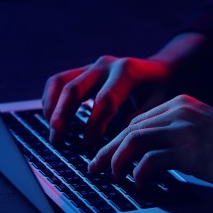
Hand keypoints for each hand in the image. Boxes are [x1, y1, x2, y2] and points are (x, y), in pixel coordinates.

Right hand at [42, 56, 170, 146]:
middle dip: (63, 116)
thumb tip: (115, 144)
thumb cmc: (162, 91)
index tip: (89, 147)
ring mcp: (94, 66)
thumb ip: (138, 122)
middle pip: (75, 89)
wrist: (161, 70)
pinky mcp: (86, 70)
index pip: (104, 101)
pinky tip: (51, 118)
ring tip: (53, 131)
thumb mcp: (159, 106)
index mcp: (127, 72)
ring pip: (61, 82)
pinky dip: (51, 98)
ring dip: (52, 107)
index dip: (94, 126)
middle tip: (58, 140)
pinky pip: (59, 80)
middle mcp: (107, 65)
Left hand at [88, 94, 212, 189]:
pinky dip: (139, 172)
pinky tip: (138, 182)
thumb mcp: (202, 128)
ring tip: (110, 175)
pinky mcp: (190, 149)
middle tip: (96, 166)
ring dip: (117, 159)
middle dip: (109, 150)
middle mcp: (179, 111)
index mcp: (180, 104)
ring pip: (134, 140)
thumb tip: (149, 149)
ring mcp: (184, 128)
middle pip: (131, 128)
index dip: (119, 139)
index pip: (138, 120)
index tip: (108, 154)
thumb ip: (176, 131)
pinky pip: (151, 159)